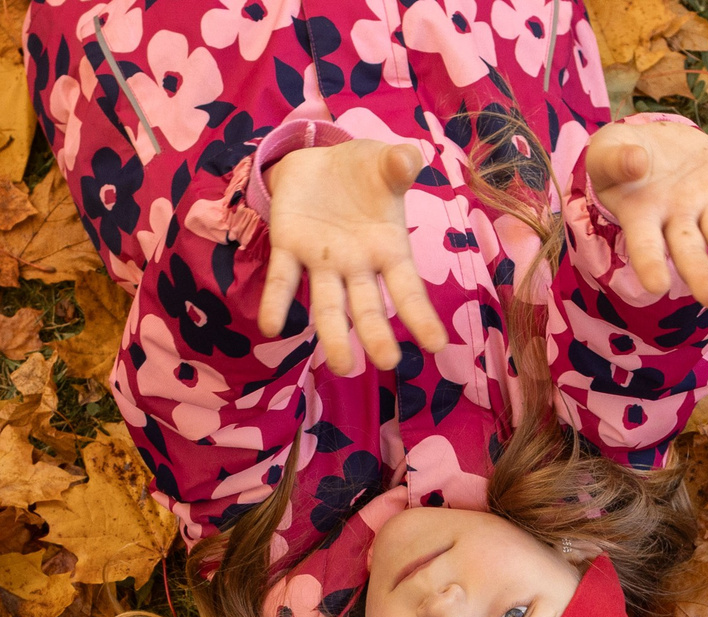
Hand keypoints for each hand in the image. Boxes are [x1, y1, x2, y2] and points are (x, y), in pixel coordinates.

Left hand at [261, 139, 447, 377]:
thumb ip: (399, 163)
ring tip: (341, 365)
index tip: (436, 345)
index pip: (407, 289)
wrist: (318, 160)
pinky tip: (271, 326)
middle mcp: (356, 266)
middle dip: (376, 334)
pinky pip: (283, 281)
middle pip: (367, 308)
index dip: (421, 316)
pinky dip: (276, 303)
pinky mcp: (288, 248)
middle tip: (386, 362)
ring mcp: (322, 263)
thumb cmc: (364, 170)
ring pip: (328, 305)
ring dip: (333, 335)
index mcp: (387, 249)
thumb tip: (408, 159)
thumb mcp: (384, 161)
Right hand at [585, 121, 707, 306]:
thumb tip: (637, 163)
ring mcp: (706, 204)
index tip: (656, 287)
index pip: (645, 246)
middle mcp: (677, 219)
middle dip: (698, 272)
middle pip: (688, 249)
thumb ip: (615, 159)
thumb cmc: (619, 156)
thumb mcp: (606, 151)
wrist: (650, 142)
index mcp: (642, 217)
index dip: (650, 264)